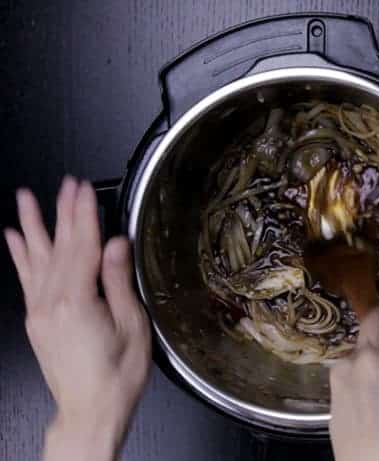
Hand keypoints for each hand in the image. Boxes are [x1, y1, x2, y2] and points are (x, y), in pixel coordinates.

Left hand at [4, 177, 151, 460]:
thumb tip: (116, 244)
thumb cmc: (117, 376)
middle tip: (66, 183)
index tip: (84, 189)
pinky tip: (12, 239)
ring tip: (25, 198)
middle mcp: (51, 303)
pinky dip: (18, 256)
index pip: (82, 246)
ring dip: (32, 225)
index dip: (83, 215)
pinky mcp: (37, 321)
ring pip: (35, 258)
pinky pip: (25, 280)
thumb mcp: (132, 326)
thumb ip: (118, 281)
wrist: (90, 410)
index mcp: (78, 301)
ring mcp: (40, 311)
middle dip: (62, 212)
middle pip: (58, 246)